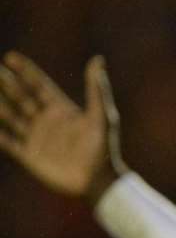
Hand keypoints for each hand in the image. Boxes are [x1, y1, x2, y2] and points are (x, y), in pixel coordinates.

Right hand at [0, 51, 123, 200]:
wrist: (98, 180)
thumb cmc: (104, 147)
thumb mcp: (101, 116)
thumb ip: (97, 89)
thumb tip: (97, 59)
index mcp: (62, 109)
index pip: (39, 86)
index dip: (25, 71)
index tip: (10, 57)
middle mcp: (46, 121)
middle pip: (21, 98)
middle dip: (7, 84)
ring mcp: (36, 138)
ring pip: (11, 117)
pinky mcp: (29, 156)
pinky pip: (8, 143)